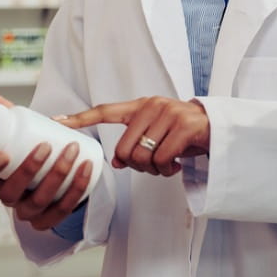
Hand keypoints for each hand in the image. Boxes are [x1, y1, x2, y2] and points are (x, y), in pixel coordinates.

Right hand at [0, 90, 93, 230]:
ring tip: (72, 150)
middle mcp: (9, 199)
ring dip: (57, 176)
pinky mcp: (50, 219)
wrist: (59, 176)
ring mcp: (29, 212)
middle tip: (47, 146)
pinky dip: (77, 188)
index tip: (4, 153)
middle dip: (28, 170)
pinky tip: (86, 169)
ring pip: (37, 202)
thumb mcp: (22, 134)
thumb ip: (8, 114)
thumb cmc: (34, 150)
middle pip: (9, 194)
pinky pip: (62, 210)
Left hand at [57, 96, 208, 176]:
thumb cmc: (184, 134)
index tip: (56, 121)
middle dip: (135, 166)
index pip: (105, 110)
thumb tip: (117, 163)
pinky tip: (175, 166)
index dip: (80, 118)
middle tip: (153, 166)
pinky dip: (166, 170)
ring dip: (152, 170)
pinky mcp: (185, 127)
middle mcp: (153, 106)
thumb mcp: (158, 134)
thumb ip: (136, 142)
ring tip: (166, 166)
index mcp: (142, 106)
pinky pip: (161, 160)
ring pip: (142, 157)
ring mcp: (170, 114)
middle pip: (124, 149)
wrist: (220, 128)